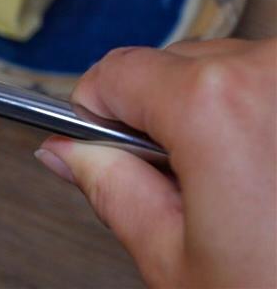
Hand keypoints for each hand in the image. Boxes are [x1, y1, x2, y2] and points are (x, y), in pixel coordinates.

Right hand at [35, 38, 275, 287]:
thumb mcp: (178, 261)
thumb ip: (111, 189)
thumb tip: (68, 151)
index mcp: (215, 105)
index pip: (113, 73)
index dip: (95, 116)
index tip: (104, 149)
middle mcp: (269, 69)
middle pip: (172, 65)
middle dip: (165, 117)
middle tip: (194, 190)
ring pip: (228, 67)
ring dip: (223, 110)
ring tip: (252, 186)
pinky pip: (270, 79)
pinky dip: (264, 110)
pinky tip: (275, 169)